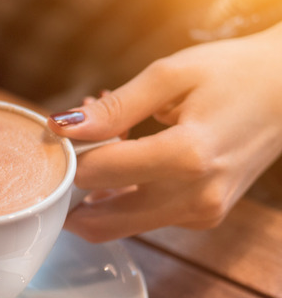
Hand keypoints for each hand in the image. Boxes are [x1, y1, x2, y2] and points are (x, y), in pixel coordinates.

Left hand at [47, 21, 281, 241]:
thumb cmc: (234, 73)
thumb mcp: (170, 76)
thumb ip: (115, 108)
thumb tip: (62, 127)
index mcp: (188, 157)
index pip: (98, 174)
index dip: (72, 156)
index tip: (64, 134)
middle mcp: (196, 196)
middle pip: (102, 221)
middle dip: (76, 190)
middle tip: (72, 156)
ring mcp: (202, 212)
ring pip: (120, 224)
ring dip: (99, 195)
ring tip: (107, 146)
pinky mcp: (204, 217)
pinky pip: (146, 218)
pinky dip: (126, 195)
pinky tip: (131, 157)